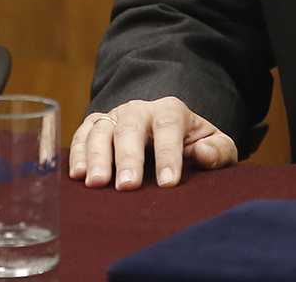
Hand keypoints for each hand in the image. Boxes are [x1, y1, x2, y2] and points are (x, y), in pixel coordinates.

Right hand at [66, 97, 237, 189]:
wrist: (167, 129)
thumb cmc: (193, 143)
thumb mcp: (216, 144)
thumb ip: (219, 150)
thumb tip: (203, 154)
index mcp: (171, 110)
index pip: (169, 127)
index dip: (168, 154)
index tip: (169, 182)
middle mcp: (139, 110)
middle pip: (131, 128)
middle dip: (128, 158)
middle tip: (128, 186)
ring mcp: (114, 116)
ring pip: (101, 130)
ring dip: (97, 156)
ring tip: (96, 183)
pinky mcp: (96, 126)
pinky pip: (82, 134)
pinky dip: (76, 152)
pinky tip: (77, 175)